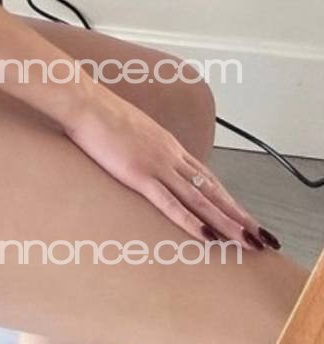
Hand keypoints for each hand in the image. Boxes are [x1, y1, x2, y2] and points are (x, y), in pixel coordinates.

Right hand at [63, 87, 270, 247]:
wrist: (85, 102)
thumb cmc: (100, 113)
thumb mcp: (132, 127)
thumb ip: (144, 143)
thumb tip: (144, 154)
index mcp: (168, 145)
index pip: (207, 176)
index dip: (227, 198)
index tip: (243, 215)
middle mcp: (170, 155)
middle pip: (212, 189)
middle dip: (237, 214)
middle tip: (260, 236)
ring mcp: (156, 165)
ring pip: (200, 199)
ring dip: (226, 222)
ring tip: (246, 241)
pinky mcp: (139, 174)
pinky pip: (170, 203)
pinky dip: (191, 221)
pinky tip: (206, 236)